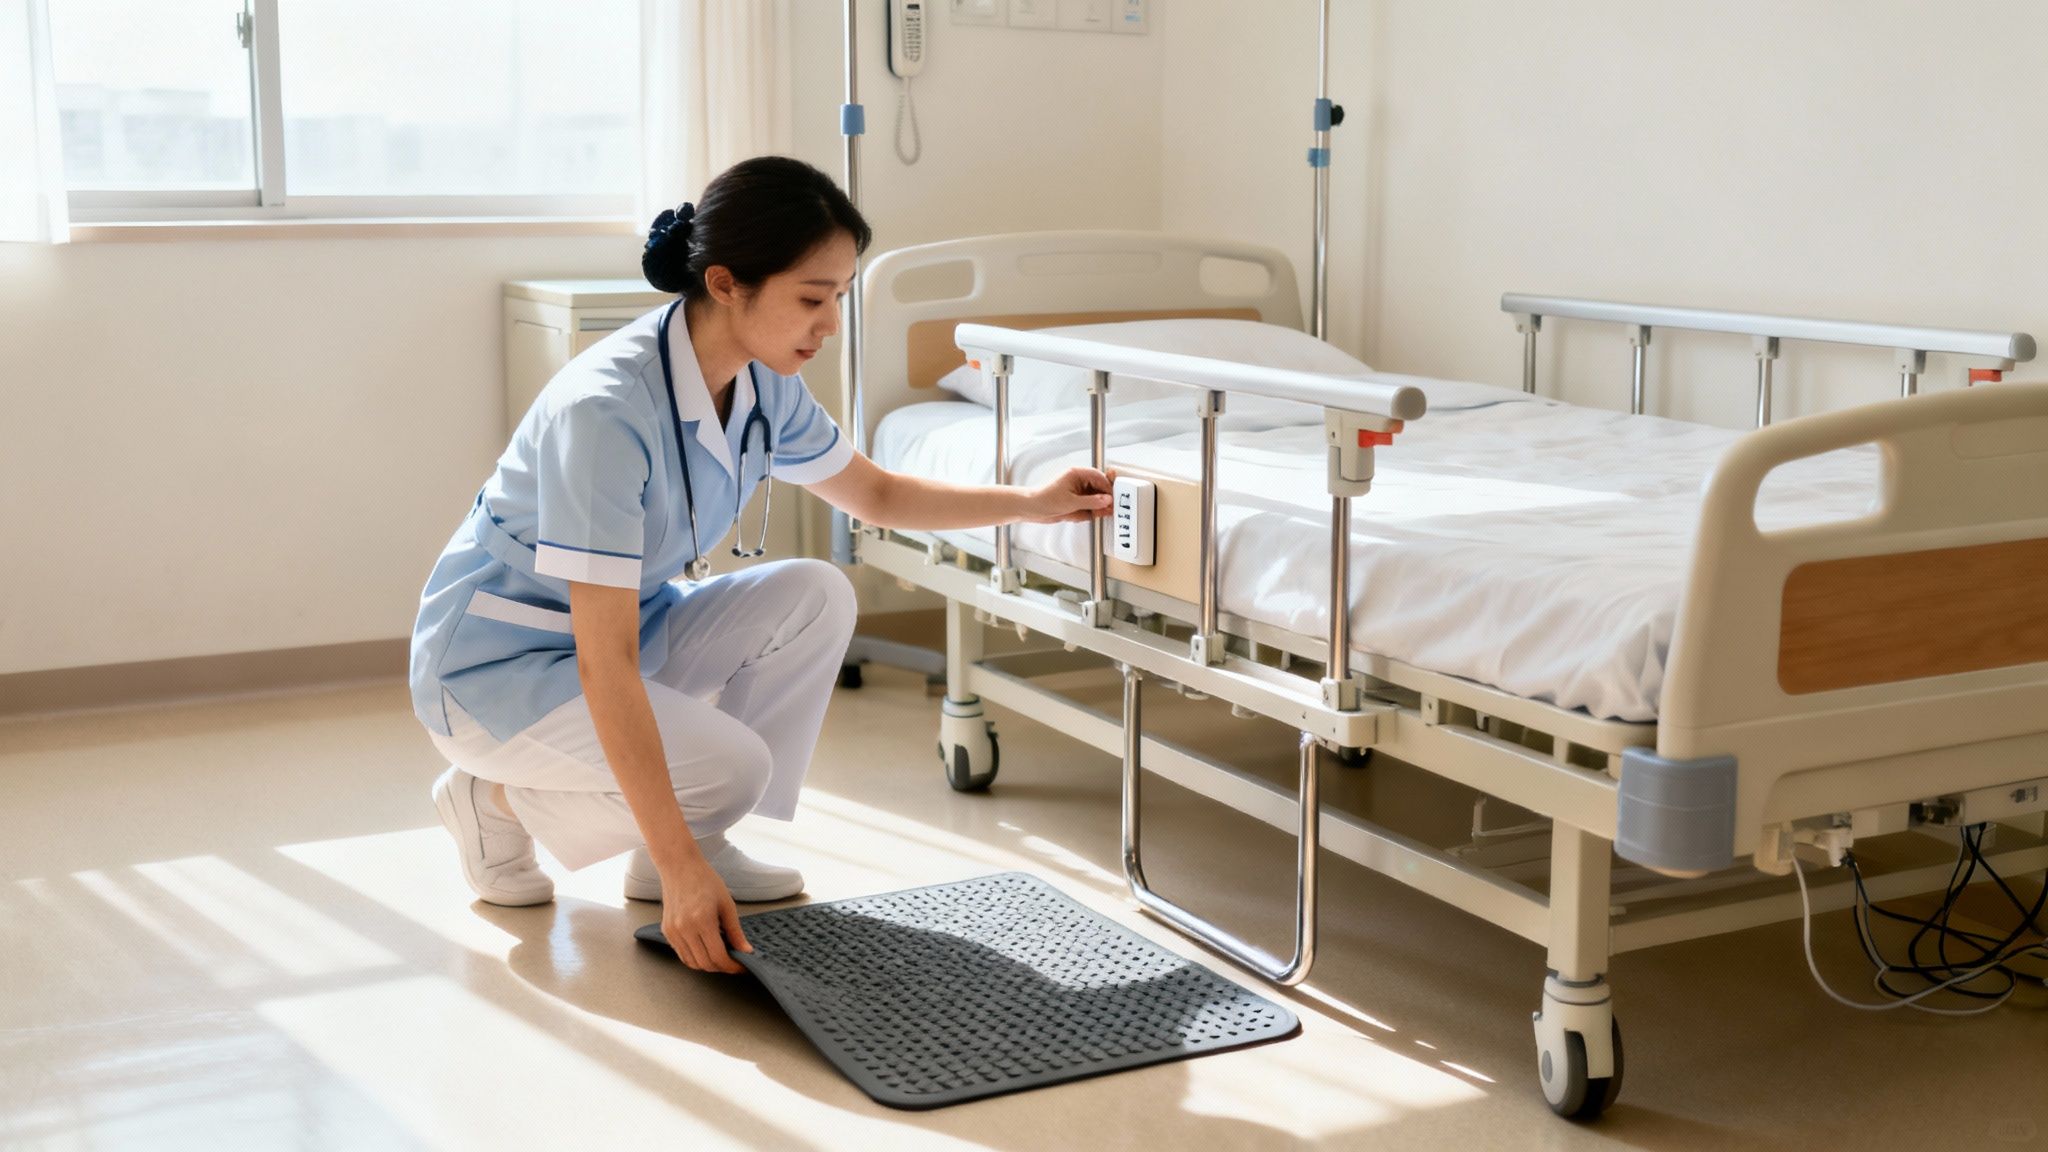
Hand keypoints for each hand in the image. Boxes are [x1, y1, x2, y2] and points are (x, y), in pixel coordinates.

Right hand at [659, 859, 751, 973]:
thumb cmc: (704, 880)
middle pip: (705, 964)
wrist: (679, 867)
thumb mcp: (727, 904)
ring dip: (707, 964)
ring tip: (720, 955)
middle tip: (733, 962)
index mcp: (702, 921)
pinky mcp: (666, 931)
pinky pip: (681, 954)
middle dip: (721, 967)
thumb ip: (735, 931)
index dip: (732, 966)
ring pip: (692, 963)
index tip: (741, 966)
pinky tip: (705, 948)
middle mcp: (684, 929)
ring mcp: (673, 931)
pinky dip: (694, 957)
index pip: (718, 956)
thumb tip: (745, 951)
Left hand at [1025, 466, 1114, 523]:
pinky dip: (1091, 512)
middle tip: (1111, 508)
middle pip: (1099, 488)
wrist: (1031, 509)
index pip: (1099, 477)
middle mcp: (1078, 481)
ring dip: (1099, 507)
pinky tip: (1091, 516)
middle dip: (1105, 499)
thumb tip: (1107, 500)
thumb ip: (1092, 502)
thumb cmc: (1045, 499)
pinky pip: (1089, 506)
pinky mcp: (1075, 502)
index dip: (1108, 488)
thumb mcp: (1071, 502)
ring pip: (1095, 498)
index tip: (1114, 498)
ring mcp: (1077, 492)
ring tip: (1101, 513)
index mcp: (1077, 474)